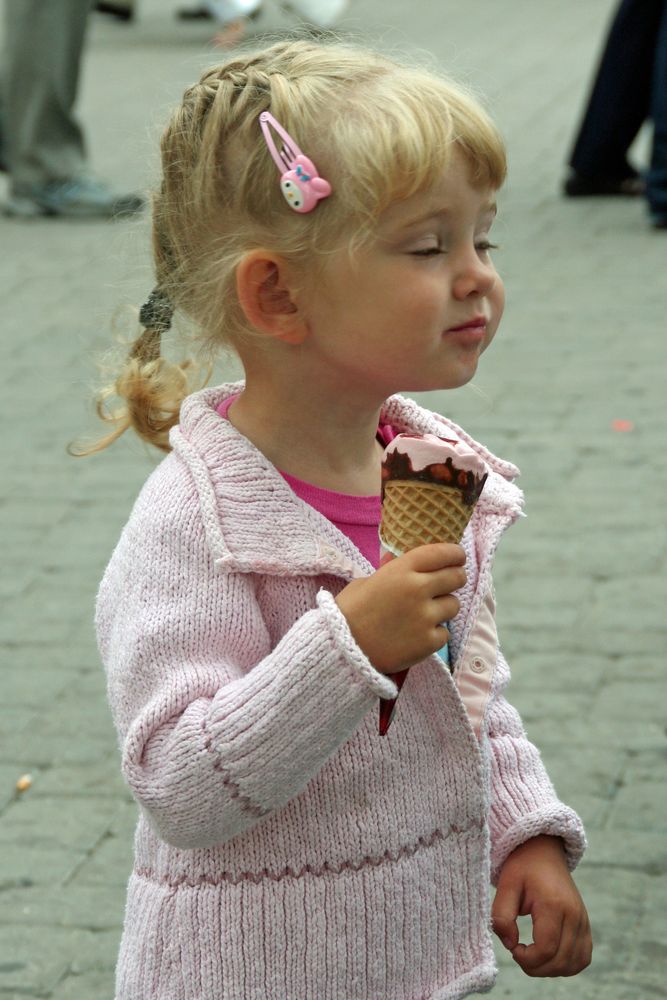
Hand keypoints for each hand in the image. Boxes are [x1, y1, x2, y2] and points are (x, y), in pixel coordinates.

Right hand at [335, 543, 465, 673]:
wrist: (343, 649)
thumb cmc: (350, 611)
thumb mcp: (367, 582)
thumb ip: (389, 570)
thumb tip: (397, 558)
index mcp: (402, 570)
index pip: (442, 553)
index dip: (455, 553)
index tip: (457, 557)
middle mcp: (418, 589)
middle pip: (456, 577)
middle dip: (455, 578)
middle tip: (448, 584)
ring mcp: (425, 617)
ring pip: (454, 605)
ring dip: (444, 607)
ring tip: (426, 613)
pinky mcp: (429, 642)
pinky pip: (444, 633)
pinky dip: (435, 634)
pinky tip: (417, 635)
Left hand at [492, 835, 591, 976]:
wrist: (543, 851)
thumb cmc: (523, 867)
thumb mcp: (505, 885)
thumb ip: (502, 916)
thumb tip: (510, 945)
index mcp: (554, 904)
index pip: (546, 949)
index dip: (527, 958)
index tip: (513, 948)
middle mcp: (574, 915)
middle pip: (560, 961)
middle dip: (536, 967)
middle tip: (519, 953)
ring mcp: (583, 921)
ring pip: (574, 964)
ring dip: (551, 969)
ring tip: (532, 955)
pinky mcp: (586, 925)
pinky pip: (583, 957)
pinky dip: (566, 964)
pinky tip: (549, 955)